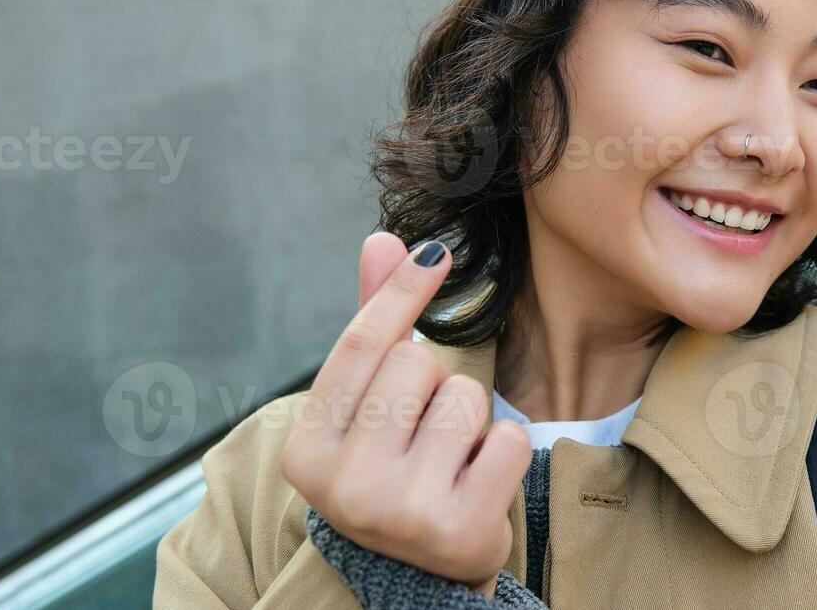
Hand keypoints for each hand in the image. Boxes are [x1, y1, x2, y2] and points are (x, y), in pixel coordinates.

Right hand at [279, 232, 531, 588]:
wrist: (416, 581)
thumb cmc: (390, 473)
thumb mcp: (367, 409)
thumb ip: (375, 327)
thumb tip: (386, 240)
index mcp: (307, 451)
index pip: (362, 345)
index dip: (402, 293)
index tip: (435, 254)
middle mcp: (343, 484)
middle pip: (417, 363)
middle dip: (434, 383)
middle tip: (422, 433)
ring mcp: (400, 510)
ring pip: (466, 398)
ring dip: (471, 419)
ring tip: (449, 461)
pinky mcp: (459, 528)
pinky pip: (509, 439)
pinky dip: (505, 452)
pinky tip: (477, 483)